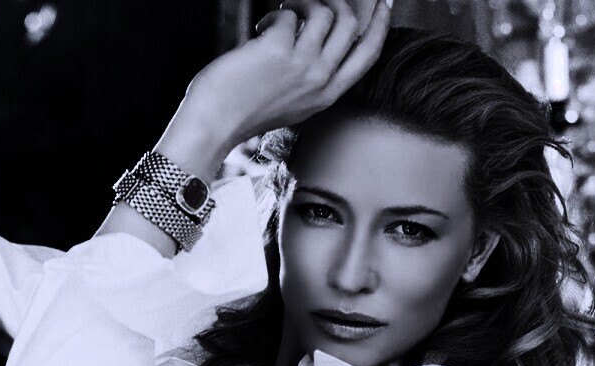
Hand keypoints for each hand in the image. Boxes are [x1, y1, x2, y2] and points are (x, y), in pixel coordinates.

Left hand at [154, 0, 391, 176]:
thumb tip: (318, 33)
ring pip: (323, 12)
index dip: (380, 25)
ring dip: (301, 4)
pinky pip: (287, 15)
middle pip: (350, 24)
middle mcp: (320, 79)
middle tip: (312, 2)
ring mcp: (301, 64)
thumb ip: (311, 77)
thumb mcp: (291, 102)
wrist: (212, 125)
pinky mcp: (278, 49)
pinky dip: (273, 17)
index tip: (382, 4)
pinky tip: (258, 31)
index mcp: (326, 95)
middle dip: (335, 2)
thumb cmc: (242, 112)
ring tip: (280, 16)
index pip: (368, 54)